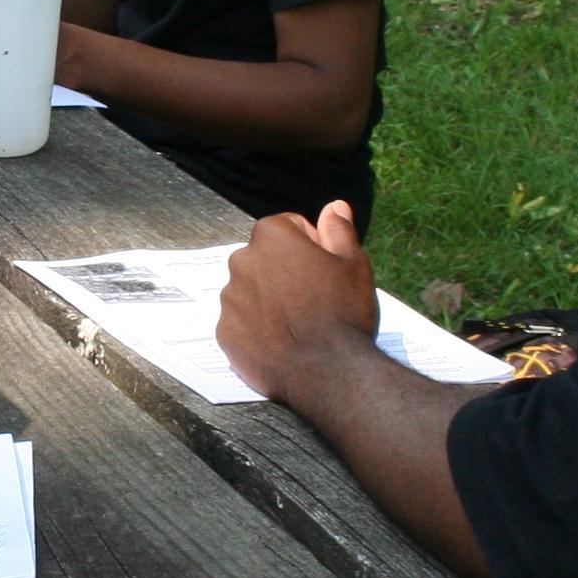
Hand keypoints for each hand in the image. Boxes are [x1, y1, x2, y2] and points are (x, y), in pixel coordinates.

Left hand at [217, 203, 376, 402]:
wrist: (327, 371)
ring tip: (298, 325)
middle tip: (313, 300)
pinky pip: (241, 323)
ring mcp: (229, 299)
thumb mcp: (353, 263)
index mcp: (271, 236)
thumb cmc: (343, 311)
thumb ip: (338, 230)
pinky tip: (282, 343)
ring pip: (251, 291)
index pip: (289, 227)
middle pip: (265, 258)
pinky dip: (257, 329)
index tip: (325, 271)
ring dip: (269, 300)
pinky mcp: (224, 333)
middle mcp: (241, 261)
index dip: (311, 247)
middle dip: (284, 271)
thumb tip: (334, 206)